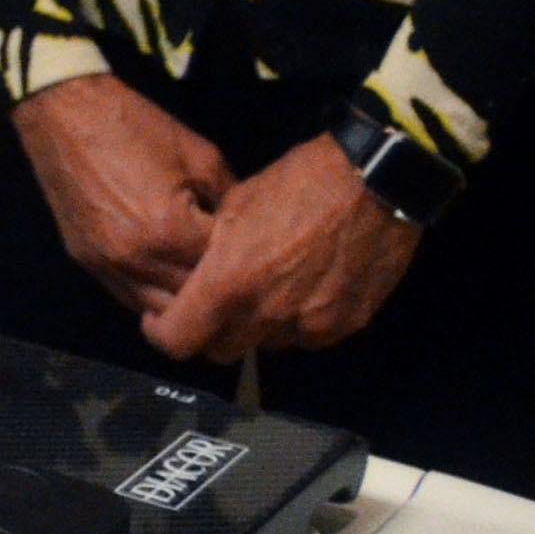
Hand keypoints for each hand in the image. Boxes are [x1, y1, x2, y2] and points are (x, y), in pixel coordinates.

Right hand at [5, 75, 227, 317]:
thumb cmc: (136, 128)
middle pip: (192, 302)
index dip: (244, 265)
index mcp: (169, 231)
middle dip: (217, 291)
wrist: (64, 113)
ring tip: (204, 288)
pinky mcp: (86, 263)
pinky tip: (169, 281)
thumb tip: (249, 233)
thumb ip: (231, 202)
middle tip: (236, 277)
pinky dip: (152, 298)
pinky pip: (128, 298)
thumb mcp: (202, 157)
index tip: (256, 255)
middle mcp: (137, 260)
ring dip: (183, 303)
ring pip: (159, 312)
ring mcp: (107, 266)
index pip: (222, 273)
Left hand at [144, 133, 421, 362]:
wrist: (375, 183)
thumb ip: (212, 252)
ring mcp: (311, 325)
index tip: (160, 320)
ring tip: (268, 287)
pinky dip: (298, 322)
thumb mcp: (235, 205)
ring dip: (259, 326)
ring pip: (268, 344)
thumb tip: (199, 275)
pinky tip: (305, 288)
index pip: (179, 340)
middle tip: (214, 304)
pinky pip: (308, 337)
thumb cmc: (297, 183)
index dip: (161, 334)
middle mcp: (268, 314)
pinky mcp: (347, 325)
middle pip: (223, 350)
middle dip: (211, 332)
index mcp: (230, 283)